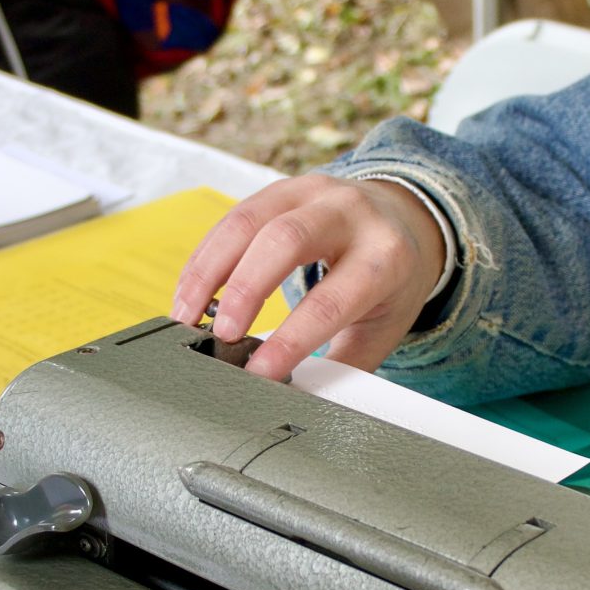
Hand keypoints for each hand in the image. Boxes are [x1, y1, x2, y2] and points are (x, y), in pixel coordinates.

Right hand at [172, 174, 445, 379]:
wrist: (403, 218)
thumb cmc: (389, 280)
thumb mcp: (383, 324)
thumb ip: (344, 363)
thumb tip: (298, 401)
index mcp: (385, 256)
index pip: (332, 299)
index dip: (291, 338)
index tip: (258, 371)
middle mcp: (351, 213)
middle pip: (287, 241)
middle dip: (245, 291)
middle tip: (219, 336)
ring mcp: (313, 192)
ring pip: (248, 221)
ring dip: (209, 271)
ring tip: (186, 314)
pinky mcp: (282, 188)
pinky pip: (233, 217)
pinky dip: (207, 257)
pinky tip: (191, 290)